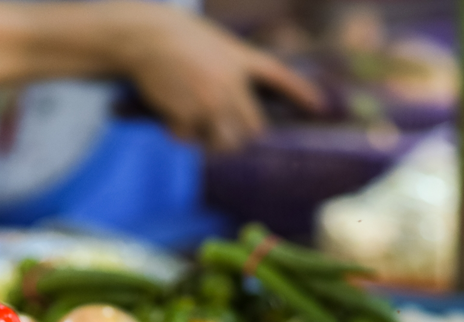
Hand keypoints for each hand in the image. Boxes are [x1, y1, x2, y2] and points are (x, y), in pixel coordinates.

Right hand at [115, 4, 321, 150]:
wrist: (143, 36)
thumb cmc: (175, 39)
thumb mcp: (214, 43)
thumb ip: (231, 71)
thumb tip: (235, 113)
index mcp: (240, 60)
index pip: (280, 76)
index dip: (302, 93)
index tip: (320, 106)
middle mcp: (231, 84)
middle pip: (252, 129)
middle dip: (238, 136)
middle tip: (219, 130)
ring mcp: (211, 101)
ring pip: (224, 142)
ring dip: (211, 141)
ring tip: (194, 125)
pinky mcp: (188, 115)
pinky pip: (190, 139)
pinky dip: (179, 133)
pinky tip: (170, 114)